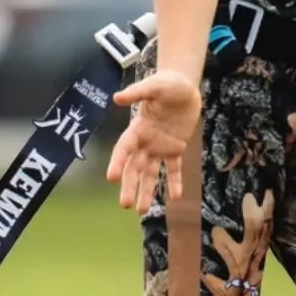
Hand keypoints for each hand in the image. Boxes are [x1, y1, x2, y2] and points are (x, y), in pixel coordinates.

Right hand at [107, 69, 201, 215]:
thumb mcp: (153, 85)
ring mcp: (160, 147)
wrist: (185, 86)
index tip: (111, 178)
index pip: (124, 148)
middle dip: (129, 185)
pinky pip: (174, 168)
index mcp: (137, 128)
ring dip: (147, 190)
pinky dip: (174, 182)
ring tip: (142, 211)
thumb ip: (137, 92)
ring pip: (151, 173)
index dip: (117, 162)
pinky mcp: (176, 148)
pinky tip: (175, 197)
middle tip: (125, 204)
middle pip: (134, 167)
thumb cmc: (166, 84)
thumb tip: (116, 98)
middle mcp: (145, 142)